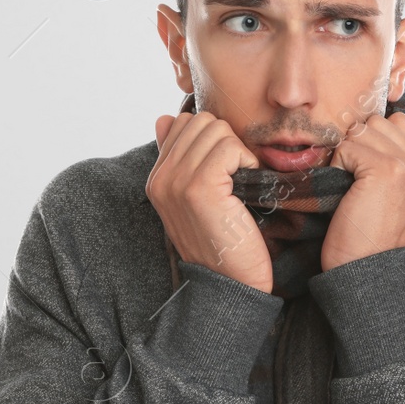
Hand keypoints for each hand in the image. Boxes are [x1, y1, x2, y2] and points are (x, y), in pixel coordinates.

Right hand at [148, 110, 273, 293]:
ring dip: (238, 152)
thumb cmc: (224, 241)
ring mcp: (176, 182)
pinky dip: (247, 161)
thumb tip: (166, 118)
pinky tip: (247, 186)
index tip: (225, 171)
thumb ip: (181, 159)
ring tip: (240, 183)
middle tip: (236, 177)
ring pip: (216, 129)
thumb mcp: (195, 199)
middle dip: (227, 142)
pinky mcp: (199, 188)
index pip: (183, 123)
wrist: (231, 284)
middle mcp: (161, 178)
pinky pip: (229, 147)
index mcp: (157, 178)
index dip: (213, 140)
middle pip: (201, 121)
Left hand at [321, 112, 404, 271]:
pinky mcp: (386, 169)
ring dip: (348, 155)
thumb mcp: (403, 198)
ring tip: (352, 187)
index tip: (368, 174)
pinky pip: (348, 146)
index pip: (404, 124)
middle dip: (361, 145)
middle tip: (357, 182)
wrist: (366, 273)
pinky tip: (346, 193)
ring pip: (363, 130)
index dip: (376, 142)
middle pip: (381, 123)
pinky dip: (337, 167)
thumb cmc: (373, 239)